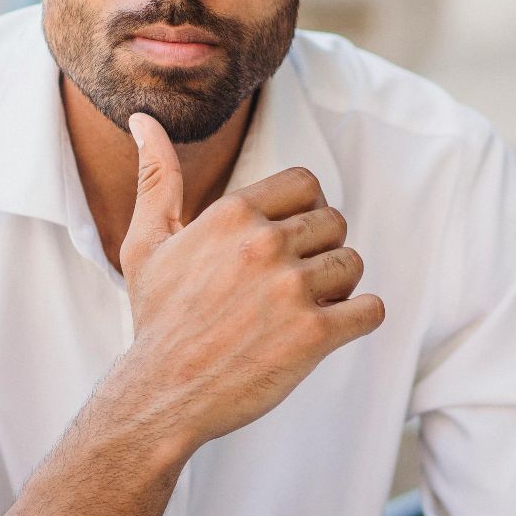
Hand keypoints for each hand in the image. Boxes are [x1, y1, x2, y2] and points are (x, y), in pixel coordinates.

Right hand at [102, 112, 385, 450]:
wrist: (159, 395)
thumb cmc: (156, 319)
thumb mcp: (147, 243)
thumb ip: (157, 178)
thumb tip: (144, 120)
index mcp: (232, 214)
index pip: (307, 184)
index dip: (304, 212)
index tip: (286, 243)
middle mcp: (264, 243)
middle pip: (335, 223)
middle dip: (321, 251)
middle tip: (292, 284)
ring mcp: (291, 289)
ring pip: (354, 264)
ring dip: (339, 288)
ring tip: (302, 309)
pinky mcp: (314, 334)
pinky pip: (371, 310)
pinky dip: (358, 320)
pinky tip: (328, 331)